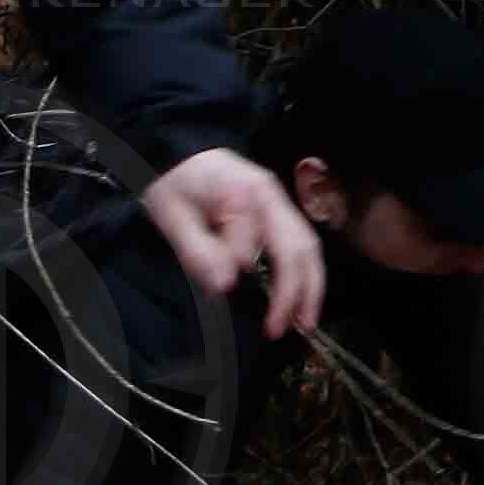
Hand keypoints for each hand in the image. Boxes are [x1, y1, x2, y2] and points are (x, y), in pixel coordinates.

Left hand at [141, 148, 325, 341]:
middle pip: (299, 246)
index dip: (238, 264)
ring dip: (311, 287)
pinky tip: (302, 299)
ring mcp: (281, 205)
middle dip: (295, 290)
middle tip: (282, 328)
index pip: (251, 237)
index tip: (223, 288)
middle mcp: (273, 197)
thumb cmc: (174, 185)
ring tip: (305, 322)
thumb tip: (226, 285)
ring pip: (309, 248)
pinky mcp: (280, 215)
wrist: (179, 156)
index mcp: (246, 191)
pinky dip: (307, 275)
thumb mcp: (172, 217)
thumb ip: (199, 250)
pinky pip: (303, 247)